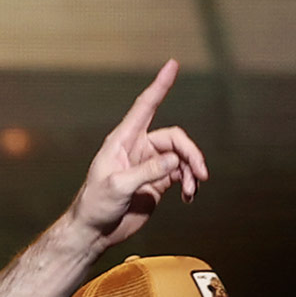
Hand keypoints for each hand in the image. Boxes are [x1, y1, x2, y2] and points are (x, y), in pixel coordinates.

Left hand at [65, 61, 207, 252]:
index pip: (145, 106)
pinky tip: (189, 196)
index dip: (160, 85)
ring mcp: (149, 165)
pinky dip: (189, 183)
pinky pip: (181, 175)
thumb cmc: (96, 205)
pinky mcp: (156, 183)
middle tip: (201, 174)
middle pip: (174, 139)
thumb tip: (174, 161)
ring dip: (192, 172)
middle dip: (190, 154)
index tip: (173, 65)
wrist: (94, 232)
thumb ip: (147, 172)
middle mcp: (138, 148)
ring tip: (193, 191)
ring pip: (181, 158)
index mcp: (123, 141)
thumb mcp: (118, 187)